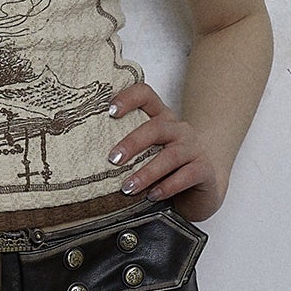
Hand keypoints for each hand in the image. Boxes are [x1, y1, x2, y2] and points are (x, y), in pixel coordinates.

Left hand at [105, 81, 225, 220]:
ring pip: (171, 155)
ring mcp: (194, 149)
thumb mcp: (147, 156)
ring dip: (147, 172)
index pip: (146, 95)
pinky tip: (153, 195)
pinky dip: (167, 186)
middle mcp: (179, 129)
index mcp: (162, 119)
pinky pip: (187, 175)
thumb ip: (128, 151)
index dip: (128, 98)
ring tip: (127, 188)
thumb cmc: (167, 171)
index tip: (109, 111)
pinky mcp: (204, 170)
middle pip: (157, 127)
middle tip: (113, 159)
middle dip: (133, 142)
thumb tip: (86, 161)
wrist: (203, 188)